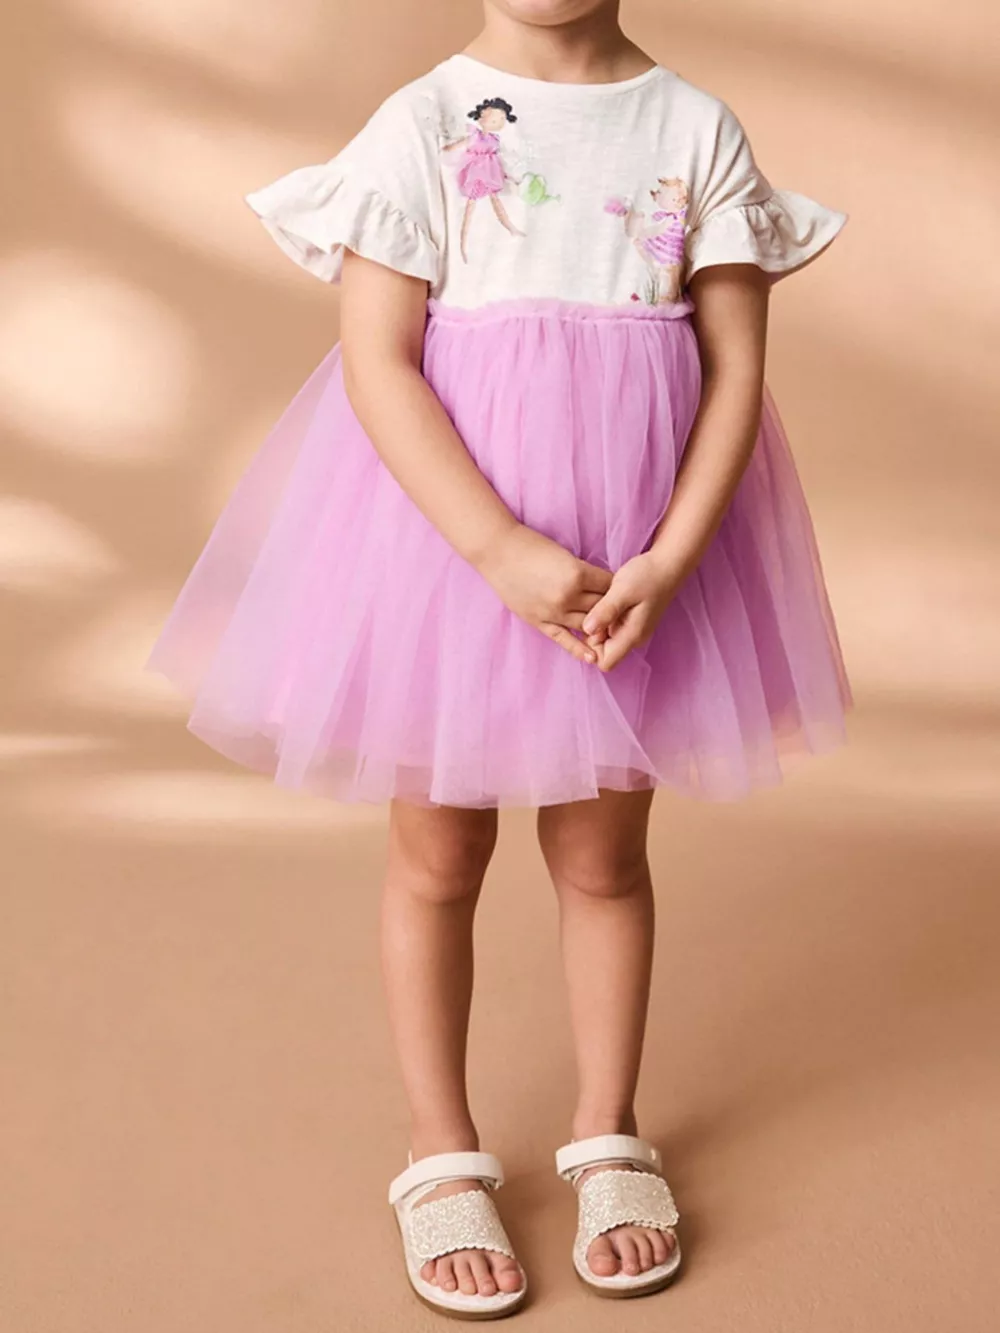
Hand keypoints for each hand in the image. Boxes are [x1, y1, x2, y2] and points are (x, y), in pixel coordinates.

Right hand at [478, 524, 612, 664]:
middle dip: (612, 609)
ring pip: (587, 625)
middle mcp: (568, 596)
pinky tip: (592, 657)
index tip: (622, 590)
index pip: (609, 586)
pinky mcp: (539, 621)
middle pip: (602, 607)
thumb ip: (582, 572)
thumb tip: (600, 585)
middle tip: (621, 612)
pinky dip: (578, 649)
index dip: (617, 588)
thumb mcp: (564, 554)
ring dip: (599, 628)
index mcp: (578, 574)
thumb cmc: (531, 546)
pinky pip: (563, 639)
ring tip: (611, 632)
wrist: (498, 551)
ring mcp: (553, 612)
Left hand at [581, 551, 684, 672]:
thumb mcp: (622, 591)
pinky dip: (606, 618)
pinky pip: (613, 628)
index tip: (591, 623)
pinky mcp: (633, 622)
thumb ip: (605, 612)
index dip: (591, 648)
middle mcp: (634, 639)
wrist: (668, 564)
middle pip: (604, 652)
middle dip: (594, 635)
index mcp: (632, 636)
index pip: (605, 662)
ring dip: (600, 624)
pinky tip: (609, 600)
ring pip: (607, 639)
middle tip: (596, 608)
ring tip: (604, 602)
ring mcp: (635, 631)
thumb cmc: (647, 575)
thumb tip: (587, 630)